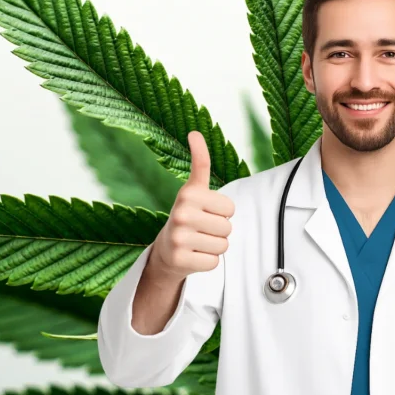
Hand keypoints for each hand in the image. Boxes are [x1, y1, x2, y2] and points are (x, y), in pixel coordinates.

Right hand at [147, 130, 235, 282]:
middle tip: (201, 229)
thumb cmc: (187, 216)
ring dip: (214, 245)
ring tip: (198, 241)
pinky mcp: (181, 259)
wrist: (165, 250)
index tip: (205, 208)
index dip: (223, 210)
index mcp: (187, 193)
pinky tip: (193, 255)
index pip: (229, 206)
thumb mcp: (193, 189)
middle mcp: (180, 213)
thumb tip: (194, 132)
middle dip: (219, 229)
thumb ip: (199, 162)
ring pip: (223, 245)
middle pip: (228, 227)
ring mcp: (179, 238)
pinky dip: (208, 261)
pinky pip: (214, 261)